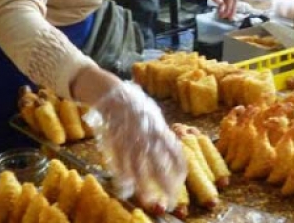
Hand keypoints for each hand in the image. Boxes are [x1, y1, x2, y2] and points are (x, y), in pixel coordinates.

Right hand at [83, 81, 186, 212]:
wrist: (113, 93)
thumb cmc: (136, 106)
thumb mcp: (154, 116)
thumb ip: (162, 133)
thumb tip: (172, 149)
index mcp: (159, 130)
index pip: (175, 153)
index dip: (180, 170)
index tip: (180, 182)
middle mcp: (147, 136)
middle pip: (160, 164)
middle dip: (166, 184)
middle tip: (170, 200)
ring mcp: (130, 139)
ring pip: (139, 166)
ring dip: (143, 185)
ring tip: (148, 199)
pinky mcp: (114, 140)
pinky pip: (120, 161)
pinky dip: (123, 174)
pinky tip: (125, 186)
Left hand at [183, 0, 237, 18]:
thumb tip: (221, 3)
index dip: (229, 5)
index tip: (225, 13)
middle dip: (232, 8)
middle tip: (228, 18)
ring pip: (230, 0)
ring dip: (229, 8)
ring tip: (224, 17)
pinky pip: (225, 0)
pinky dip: (225, 7)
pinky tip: (222, 12)